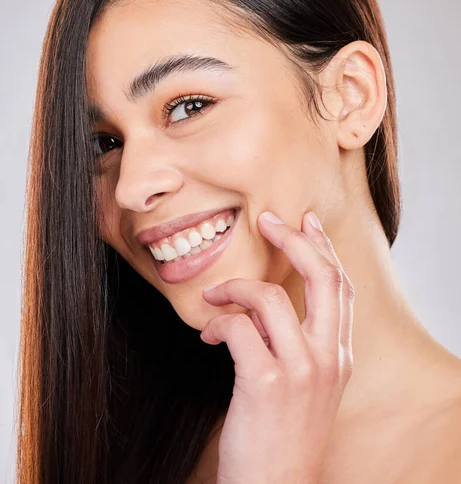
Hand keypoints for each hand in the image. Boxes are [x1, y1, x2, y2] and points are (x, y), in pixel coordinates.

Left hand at [200, 210, 353, 483]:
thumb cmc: (283, 434)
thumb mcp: (307, 385)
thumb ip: (298, 341)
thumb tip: (262, 303)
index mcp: (339, 355)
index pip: (340, 286)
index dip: (323, 248)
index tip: (304, 222)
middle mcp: (328, 358)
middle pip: (323, 277)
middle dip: (294, 240)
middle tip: (267, 220)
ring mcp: (301, 370)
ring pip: (270, 297)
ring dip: (234, 288)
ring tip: (213, 297)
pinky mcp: (266, 384)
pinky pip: (239, 328)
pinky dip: (218, 323)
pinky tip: (208, 334)